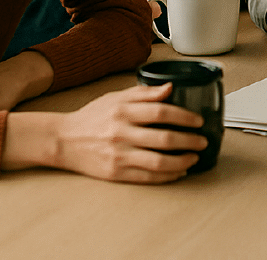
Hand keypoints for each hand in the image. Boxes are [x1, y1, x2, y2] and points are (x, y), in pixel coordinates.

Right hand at [3, 83, 206, 183]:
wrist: (63, 140)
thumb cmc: (93, 116)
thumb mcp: (117, 97)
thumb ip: (145, 93)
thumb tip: (170, 88)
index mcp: (124, 111)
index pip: (161, 112)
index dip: (184, 116)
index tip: (198, 121)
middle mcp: (122, 134)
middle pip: (163, 138)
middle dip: (189, 141)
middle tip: (203, 141)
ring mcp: (119, 156)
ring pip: (158, 162)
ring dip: (182, 161)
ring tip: (194, 157)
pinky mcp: (116, 174)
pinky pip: (147, 178)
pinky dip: (167, 176)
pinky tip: (179, 171)